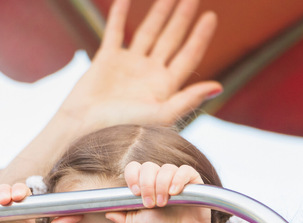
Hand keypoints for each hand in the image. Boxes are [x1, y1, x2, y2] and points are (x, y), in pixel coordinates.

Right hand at [0, 0, 219, 186]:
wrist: (84, 129)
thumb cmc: (121, 129)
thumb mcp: (160, 115)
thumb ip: (188, 100)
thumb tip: (218, 86)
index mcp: (164, 87)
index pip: (188, 56)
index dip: (200, 37)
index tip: (211, 17)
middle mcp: (149, 74)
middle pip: (171, 40)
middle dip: (182, 18)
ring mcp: (128, 66)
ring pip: (148, 33)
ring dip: (158, 13)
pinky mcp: (106, 60)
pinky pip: (115, 32)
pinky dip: (119, 15)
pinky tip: (125, 0)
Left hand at [106, 161, 215, 222]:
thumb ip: (124, 219)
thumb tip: (108, 214)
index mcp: (146, 184)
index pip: (135, 168)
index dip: (133, 177)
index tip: (135, 194)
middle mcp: (160, 178)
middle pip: (148, 167)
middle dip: (147, 185)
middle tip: (150, 203)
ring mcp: (176, 177)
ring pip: (166, 169)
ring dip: (161, 186)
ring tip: (162, 203)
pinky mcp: (193, 180)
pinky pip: (185, 170)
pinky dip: (177, 180)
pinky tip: (174, 193)